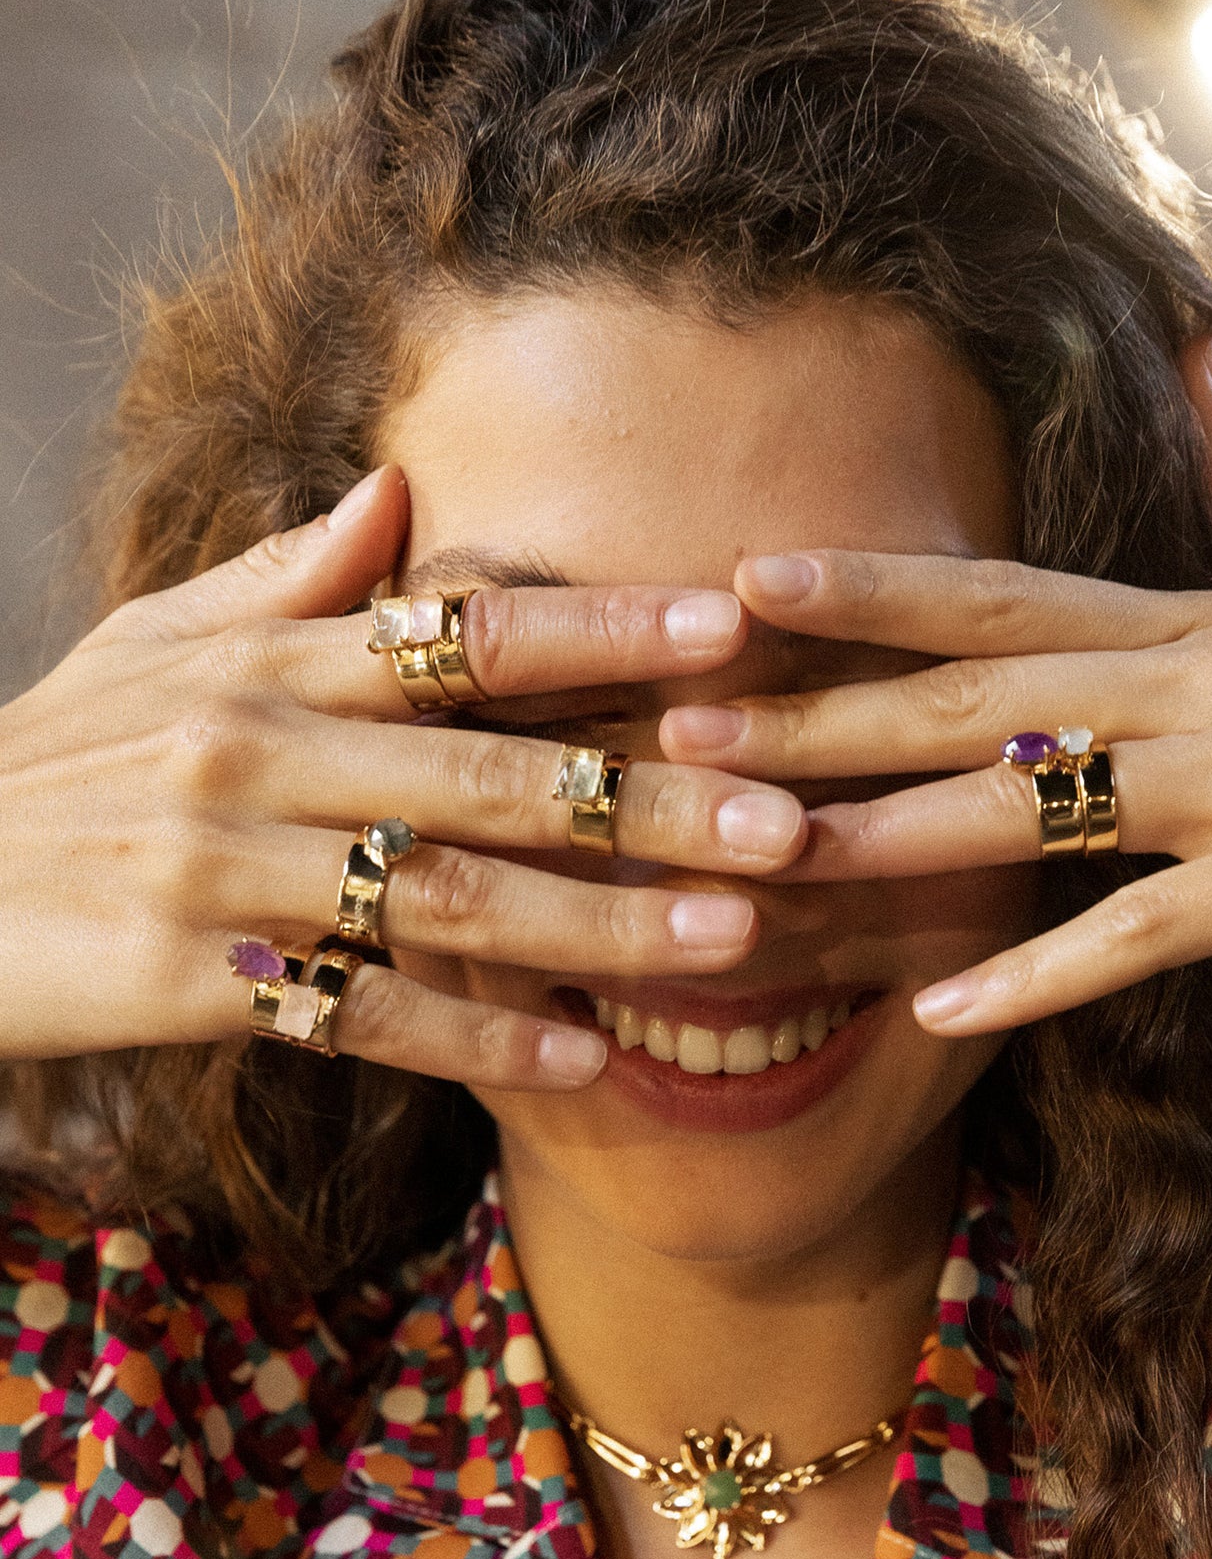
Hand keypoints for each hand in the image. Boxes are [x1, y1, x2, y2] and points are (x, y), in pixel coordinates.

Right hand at [0, 467, 804, 1080]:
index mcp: (268, 660)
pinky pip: (365, 1018)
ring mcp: (223, 870)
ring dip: (601, 927)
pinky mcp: (193, 982)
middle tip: (792, 818)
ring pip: (449, 901)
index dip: (607, 626)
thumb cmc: (57, 762)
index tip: (734, 622)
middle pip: (491, 774)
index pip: (466, 632)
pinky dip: (479, 1042)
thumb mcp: (153, 646)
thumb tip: (396, 494)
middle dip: (653, 799)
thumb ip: (285, 582)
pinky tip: (588, 1063)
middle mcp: (256, 750)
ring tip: (736, 943)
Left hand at [657, 337, 1211, 1034]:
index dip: (869, 587)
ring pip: (1034, 809)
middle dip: (822, 717)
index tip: (747, 581)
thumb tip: (1199, 374)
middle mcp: (1198, 684)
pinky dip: (1042, 974)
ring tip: (764, 857)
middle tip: (685, 732)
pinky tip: (942, 1011)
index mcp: (1194, 617)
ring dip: (886, 836)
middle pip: (974, 698)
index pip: (999, 594)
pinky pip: (1144, 937)